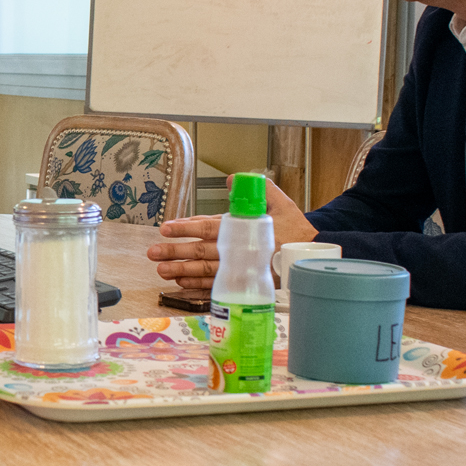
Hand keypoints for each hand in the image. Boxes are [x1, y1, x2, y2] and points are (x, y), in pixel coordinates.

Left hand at [146, 179, 315, 282]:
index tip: (167, 228)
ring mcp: (241, 268)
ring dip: (182, 271)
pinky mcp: (244, 282)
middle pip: (202, 251)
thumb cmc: (294, 228)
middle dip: (176, 252)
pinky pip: (217, 286)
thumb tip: (231, 179)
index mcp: (245, 229)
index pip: (210, 226)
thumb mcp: (279, 202)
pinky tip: (182, 283)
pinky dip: (198, 286)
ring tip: (162, 270)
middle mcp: (240, 250)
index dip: (187, 228)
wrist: (311, 255)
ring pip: (206, 270)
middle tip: (154, 252)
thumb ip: (256, 189)